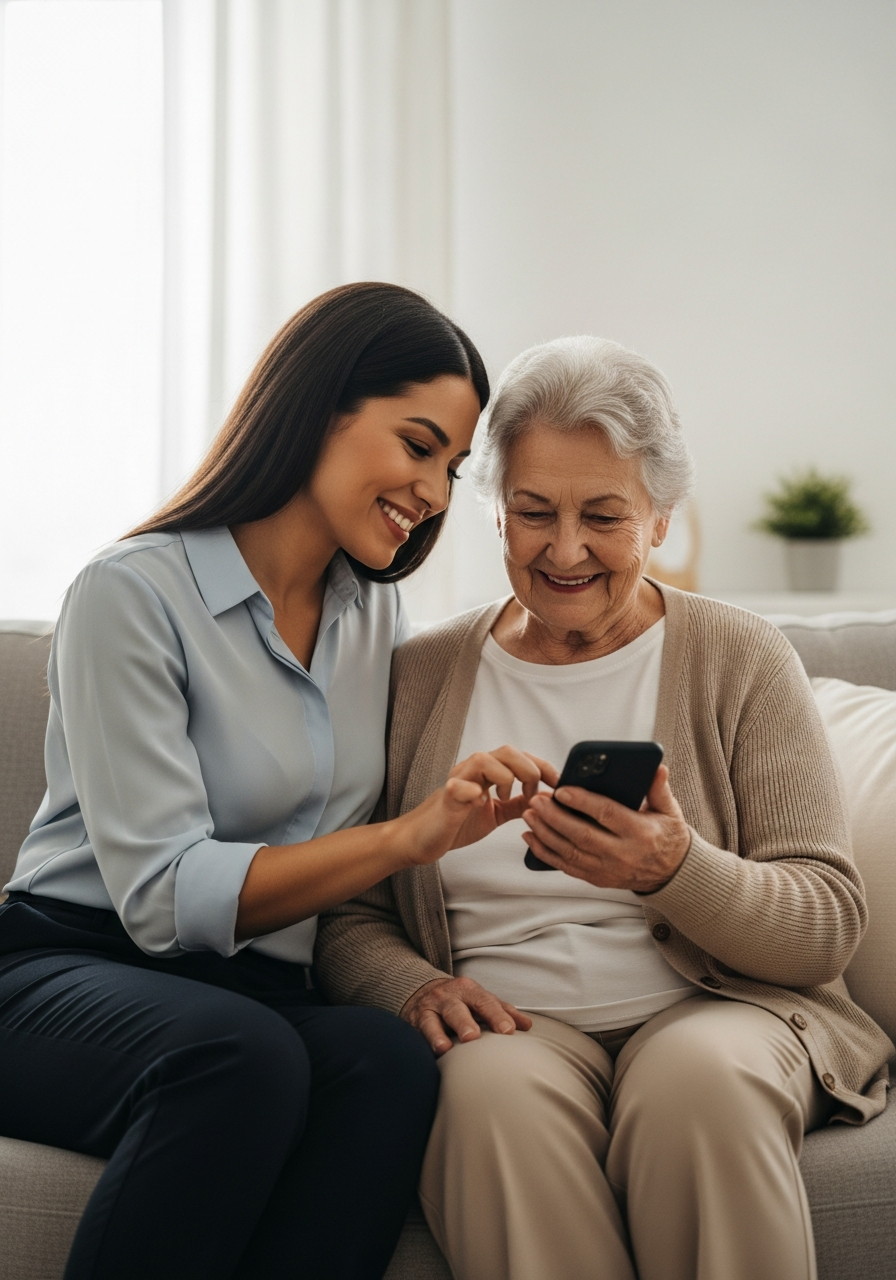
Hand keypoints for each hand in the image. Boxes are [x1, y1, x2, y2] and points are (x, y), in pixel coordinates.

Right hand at [390, 745, 558, 867]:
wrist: (420, 839)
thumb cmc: (455, 824)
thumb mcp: (495, 814)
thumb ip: (517, 805)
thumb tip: (545, 800)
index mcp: (487, 773)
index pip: (520, 757)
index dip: (542, 766)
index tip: (558, 782)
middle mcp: (473, 771)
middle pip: (506, 751)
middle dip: (528, 769)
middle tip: (534, 792)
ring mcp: (458, 782)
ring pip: (484, 759)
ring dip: (504, 777)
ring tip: (506, 798)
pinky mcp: (446, 799)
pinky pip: (458, 786)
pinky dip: (472, 791)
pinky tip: (480, 804)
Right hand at [401, 975, 532, 1055]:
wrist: (420, 990)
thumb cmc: (459, 1001)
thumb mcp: (479, 1000)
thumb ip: (502, 1011)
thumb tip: (528, 1026)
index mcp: (470, 990)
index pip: (486, 1002)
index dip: (497, 1016)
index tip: (508, 1031)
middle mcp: (450, 995)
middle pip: (460, 1008)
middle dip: (466, 1022)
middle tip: (474, 1037)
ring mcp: (432, 1006)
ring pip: (438, 1018)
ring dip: (442, 1033)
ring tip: (447, 1048)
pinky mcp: (417, 1018)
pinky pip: (423, 1028)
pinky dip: (430, 1038)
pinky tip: (437, 1050)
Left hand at [521, 764, 690, 892]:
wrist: (670, 874)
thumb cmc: (666, 836)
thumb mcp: (669, 811)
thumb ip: (659, 789)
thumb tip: (658, 767)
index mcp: (639, 832)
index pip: (607, 814)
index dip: (582, 802)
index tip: (562, 790)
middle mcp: (622, 854)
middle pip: (582, 834)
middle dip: (555, 817)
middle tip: (536, 800)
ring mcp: (607, 869)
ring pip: (569, 851)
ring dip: (545, 833)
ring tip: (529, 814)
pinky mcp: (596, 878)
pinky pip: (566, 866)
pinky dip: (545, 853)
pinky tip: (530, 838)